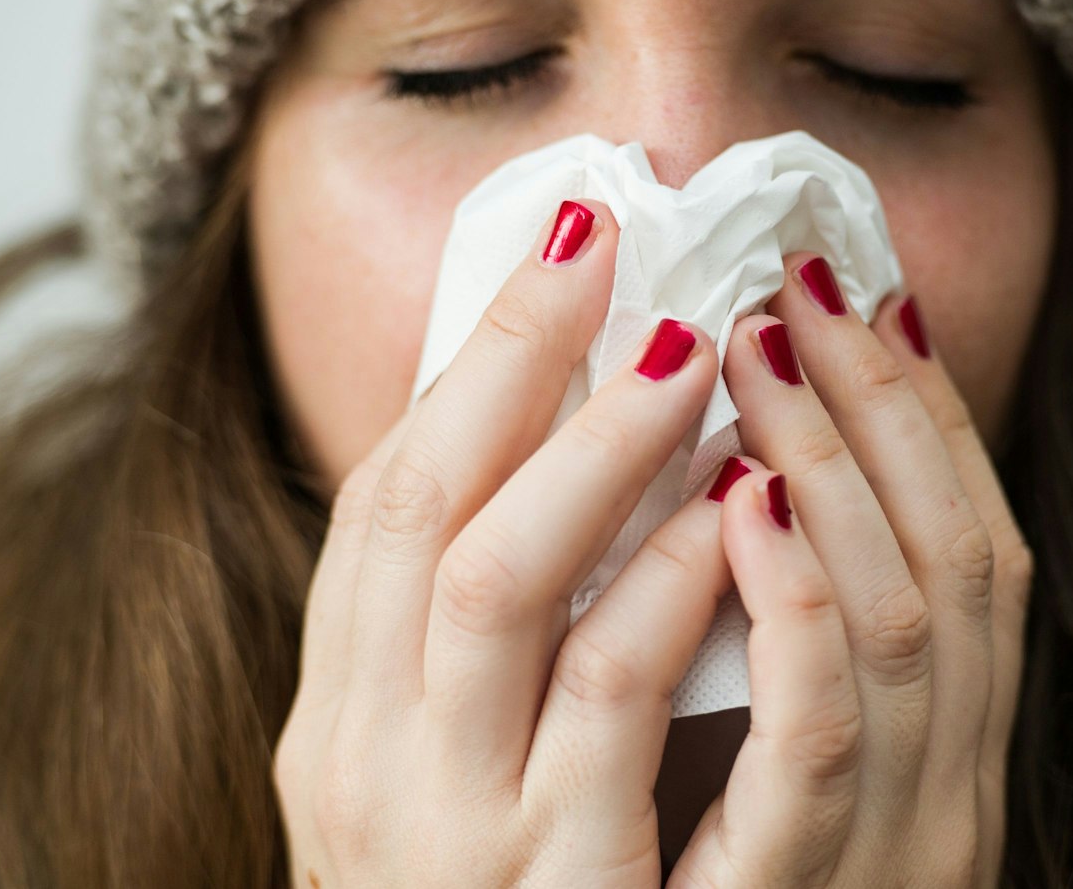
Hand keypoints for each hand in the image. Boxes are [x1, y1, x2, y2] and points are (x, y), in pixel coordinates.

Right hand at [275, 197, 742, 885]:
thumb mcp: (445, 775)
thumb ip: (481, 642)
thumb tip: (560, 444)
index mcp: (338, 724)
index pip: (381, 505)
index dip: (471, 362)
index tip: (560, 242)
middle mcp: (369, 772)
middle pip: (425, 519)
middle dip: (520, 367)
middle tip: (618, 250)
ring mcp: (459, 837)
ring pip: (507, 595)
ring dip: (604, 455)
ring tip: (693, 348)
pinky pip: (615, 714)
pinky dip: (672, 591)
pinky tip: (733, 512)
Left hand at [666, 252, 1031, 888]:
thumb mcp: (780, 792)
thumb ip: (783, 664)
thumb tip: (734, 486)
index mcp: (947, 765)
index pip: (980, 556)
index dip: (930, 419)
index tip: (859, 294)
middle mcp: (951, 802)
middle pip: (962, 561)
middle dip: (881, 408)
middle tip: (795, 283)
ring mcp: (893, 852)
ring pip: (909, 623)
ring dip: (838, 466)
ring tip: (750, 346)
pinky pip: (824, 742)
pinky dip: (797, 607)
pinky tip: (744, 504)